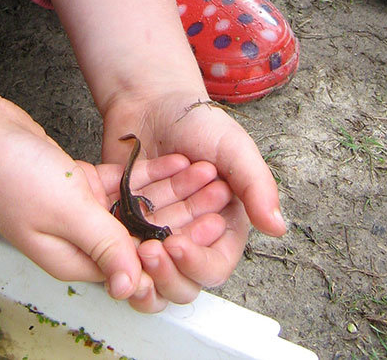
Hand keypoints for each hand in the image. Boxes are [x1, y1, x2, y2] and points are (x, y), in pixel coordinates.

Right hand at [0, 96, 232, 303]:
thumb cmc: (9, 173)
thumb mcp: (65, 212)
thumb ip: (104, 247)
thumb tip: (133, 289)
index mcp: (72, 258)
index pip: (135, 266)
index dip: (174, 250)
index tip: (206, 232)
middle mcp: (77, 239)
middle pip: (140, 234)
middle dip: (182, 216)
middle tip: (217, 196)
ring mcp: (77, 211)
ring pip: (135, 206)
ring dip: (170, 190)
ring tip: (206, 172)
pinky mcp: (77, 184)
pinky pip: (120, 184)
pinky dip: (146, 174)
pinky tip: (176, 160)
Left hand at [100, 89, 284, 310]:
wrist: (152, 102)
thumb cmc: (198, 124)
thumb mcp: (235, 149)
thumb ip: (257, 187)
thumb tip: (278, 227)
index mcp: (222, 229)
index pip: (214, 268)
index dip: (196, 264)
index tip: (177, 244)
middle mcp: (189, 240)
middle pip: (181, 285)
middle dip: (166, 274)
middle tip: (149, 249)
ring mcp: (154, 237)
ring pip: (149, 281)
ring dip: (141, 274)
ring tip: (132, 248)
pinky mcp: (124, 229)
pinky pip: (118, 257)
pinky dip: (114, 255)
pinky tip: (109, 239)